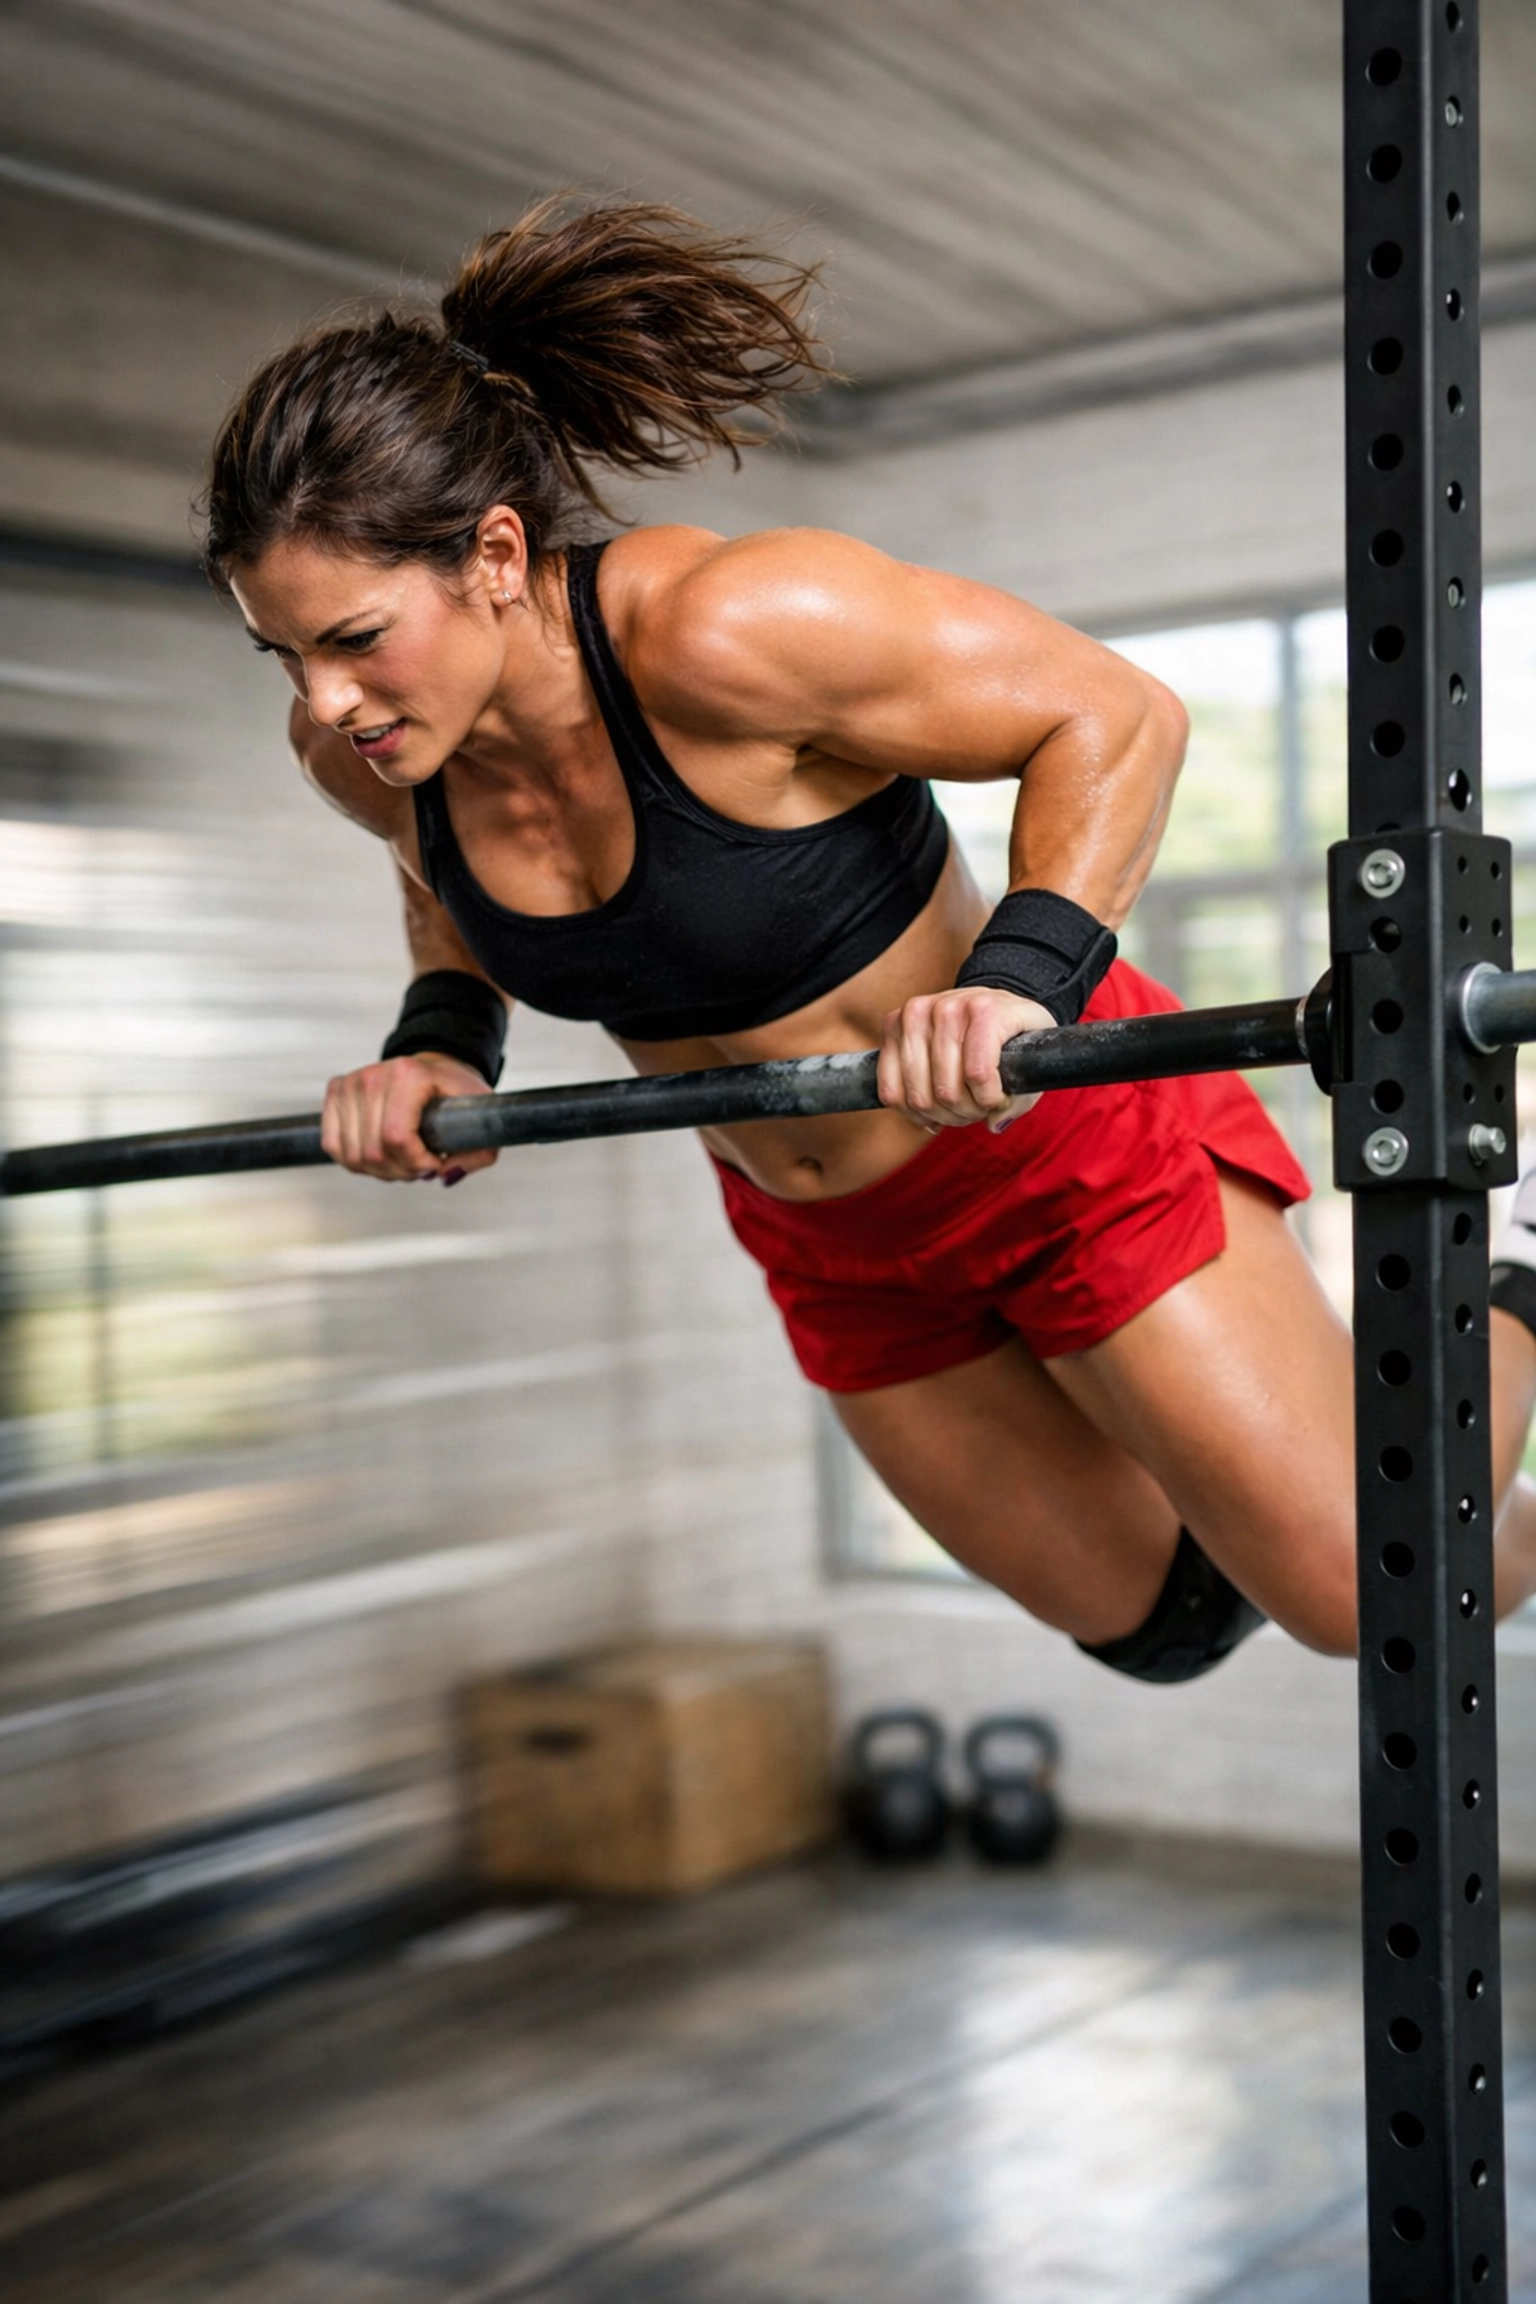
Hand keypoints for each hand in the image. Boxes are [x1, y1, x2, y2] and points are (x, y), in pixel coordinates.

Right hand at [320, 1053, 499, 1183]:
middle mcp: (375, 1075)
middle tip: (420, 1164)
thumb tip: (445, 1175)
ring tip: (402, 1158)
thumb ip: (477, 1154)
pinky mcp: (336, 1092)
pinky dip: (356, 1161)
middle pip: (374, 1152)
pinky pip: (334, 1146)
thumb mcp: (480, 1119)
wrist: (432, 1071)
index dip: (416, 1163)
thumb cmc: (453, 1093)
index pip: (397, 1138)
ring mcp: (351, 1083)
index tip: (435, 1162)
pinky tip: (379, 1154)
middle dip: (402, 1171)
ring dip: (380, 1169)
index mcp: (409, 1075)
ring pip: (354, 1156)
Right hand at [877, 987, 1055, 1132]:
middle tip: (975, 1107)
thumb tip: (994, 1123)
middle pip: (946, 1091)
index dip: (989, 1102)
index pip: (978, 1074)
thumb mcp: (1030, 1063)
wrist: (987, 1006)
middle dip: (964, 1112)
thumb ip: (1019, 1099)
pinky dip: (909, 1109)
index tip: (998, 1100)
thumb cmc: (1011, 1037)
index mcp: (986, 1009)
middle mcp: (947, 1007)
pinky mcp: (892, 1025)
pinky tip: (928, 1107)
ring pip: (918, 1096)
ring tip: (954, 1105)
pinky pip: (890, 1088)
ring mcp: (915, 1014)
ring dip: (938, 1113)